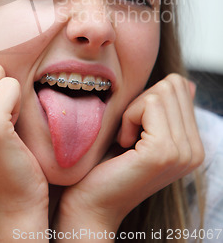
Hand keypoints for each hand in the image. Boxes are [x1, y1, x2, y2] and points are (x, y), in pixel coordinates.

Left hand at [56, 74, 203, 236]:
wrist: (91, 201)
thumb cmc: (109, 162)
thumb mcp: (143, 130)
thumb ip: (166, 110)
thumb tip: (188, 84)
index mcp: (194, 145)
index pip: (180, 86)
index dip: (148, 98)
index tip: (135, 127)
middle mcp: (195, 151)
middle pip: (173, 85)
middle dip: (142, 101)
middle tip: (129, 132)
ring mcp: (183, 152)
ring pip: (161, 92)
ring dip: (134, 110)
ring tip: (127, 140)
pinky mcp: (164, 151)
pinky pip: (149, 104)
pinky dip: (129, 117)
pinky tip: (123, 143)